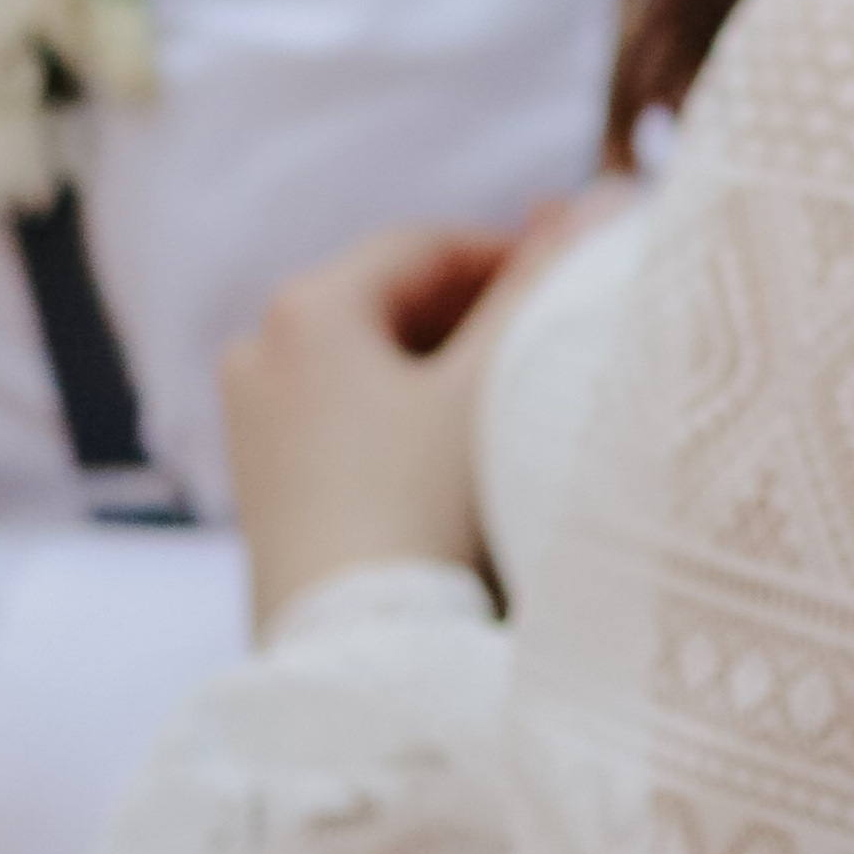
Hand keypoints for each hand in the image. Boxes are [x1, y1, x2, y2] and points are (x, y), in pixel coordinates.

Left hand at [221, 215, 570, 633]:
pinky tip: (457, 454)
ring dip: (441, 365)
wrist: (355, 659)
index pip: (429, 246)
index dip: (510, 256)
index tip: (573, 283)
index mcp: (308, 306)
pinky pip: (342, 413)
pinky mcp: (261, 482)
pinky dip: (401, 413)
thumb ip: (542, 282)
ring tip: (513, 401)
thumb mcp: (492, 383)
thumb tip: (601, 194)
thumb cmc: (424, 508)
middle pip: (393, 300)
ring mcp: (252, 419)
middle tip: (551, 341)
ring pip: (369, 360)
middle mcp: (262, 349)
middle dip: (476, 312)